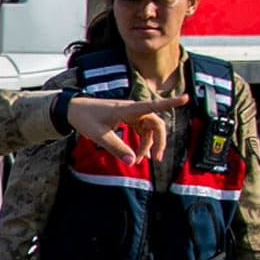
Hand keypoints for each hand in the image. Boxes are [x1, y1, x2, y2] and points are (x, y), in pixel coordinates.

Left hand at [67, 94, 187, 163]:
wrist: (73, 110)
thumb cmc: (85, 118)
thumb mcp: (99, 136)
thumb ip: (116, 148)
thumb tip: (131, 162)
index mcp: (128, 109)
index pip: (153, 106)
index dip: (171, 103)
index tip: (186, 98)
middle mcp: (133, 110)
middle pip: (155, 125)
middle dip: (158, 142)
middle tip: (156, 160)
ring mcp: (131, 115)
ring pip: (148, 130)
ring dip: (147, 145)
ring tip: (139, 161)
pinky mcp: (127, 119)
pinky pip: (141, 131)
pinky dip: (142, 143)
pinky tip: (141, 156)